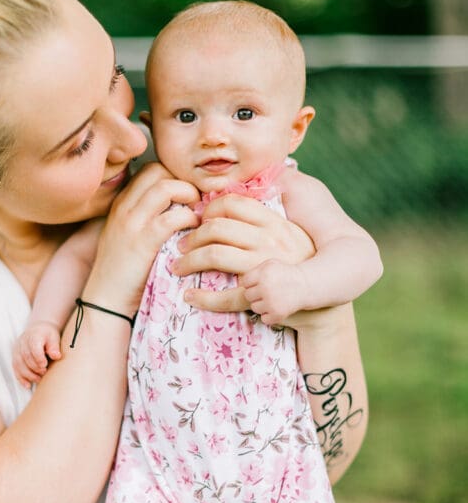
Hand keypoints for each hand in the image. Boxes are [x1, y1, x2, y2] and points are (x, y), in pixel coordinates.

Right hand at [12, 321, 61, 388]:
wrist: (38, 330)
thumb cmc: (47, 335)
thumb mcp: (53, 337)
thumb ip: (54, 346)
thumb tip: (56, 356)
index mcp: (33, 336)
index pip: (33, 347)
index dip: (38, 357)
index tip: (44, 365)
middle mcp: (22, 342)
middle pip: (26, 357)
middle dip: (34, 367)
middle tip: (44, 372)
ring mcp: (17, 350)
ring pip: (19, 364)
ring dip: (28, 374)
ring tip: (39, 379)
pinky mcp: (15, 357)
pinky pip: (16, 369)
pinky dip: (21, 378)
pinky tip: (28, 385)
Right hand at [83, 163, 200, 315]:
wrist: (105, 299)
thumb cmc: (122, 271)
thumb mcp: (128, 235)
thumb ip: (146, 217)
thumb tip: (178, 206)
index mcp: (121, 203)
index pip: (150, 170)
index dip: (173, 176)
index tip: (187, 194)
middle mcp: (124, 207)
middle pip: (158, 170)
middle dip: (183, 180)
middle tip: (196, 200)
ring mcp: (131, 223)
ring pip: (166, 187)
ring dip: (188, 195)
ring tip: (196, 213)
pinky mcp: (143, 242)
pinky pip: (172, 217)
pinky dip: (190, 219)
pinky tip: (193, 230)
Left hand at [172, 194, 313, 312]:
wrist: (323, 306)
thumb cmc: (301, 266)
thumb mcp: (291, 235)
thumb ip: (267, 218)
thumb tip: (239, 196)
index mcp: (275, 222)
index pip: (233, 203)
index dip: (209, 209)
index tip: (199, 221)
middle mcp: (271, 240)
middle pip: (218, 228)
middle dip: (191, 236)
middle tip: (180, 246)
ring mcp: (266, 267)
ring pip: (216, 255)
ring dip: (189, 261)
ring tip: (178, 267)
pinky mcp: (263, 295)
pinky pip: (226, 296)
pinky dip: (203, 297)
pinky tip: (190, 296)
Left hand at [243, 259, 309, 326]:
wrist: (306, 285)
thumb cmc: (284, 274)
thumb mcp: (270, 264)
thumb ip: (253, 271)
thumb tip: (237, 283)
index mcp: (263, 274)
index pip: (244, 282)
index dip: (252, 283)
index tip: (261, 282)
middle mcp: (266, 288)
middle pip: (247, 296)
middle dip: (256, 294)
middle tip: (269, 291)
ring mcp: (271, 302)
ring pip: (254, 308)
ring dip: (262, 305)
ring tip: (274, 298)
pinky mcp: (277, 314)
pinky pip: (264, 319)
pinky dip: (270, 315)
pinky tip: (278, 307)